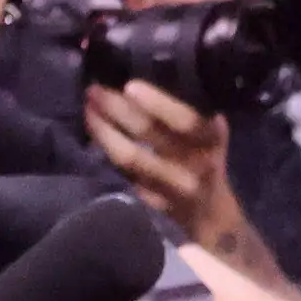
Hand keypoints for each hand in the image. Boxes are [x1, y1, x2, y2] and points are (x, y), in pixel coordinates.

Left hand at [80, 80, 246, 248]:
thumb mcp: (211, 142)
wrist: (212, 218)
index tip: (130, 86)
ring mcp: (170, 188)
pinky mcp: (150, 204)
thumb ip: (193, 120)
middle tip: (94, 90)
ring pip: (130, 158)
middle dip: (118, 109)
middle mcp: (192, 166)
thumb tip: (156, 82)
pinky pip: (121, 175)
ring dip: (104, 131)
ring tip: (88, 109)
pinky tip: (91, 137)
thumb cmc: (209, 167)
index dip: (159, 104)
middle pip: (150, 135)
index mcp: (211, 144)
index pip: (186, 122)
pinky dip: (104, 153)